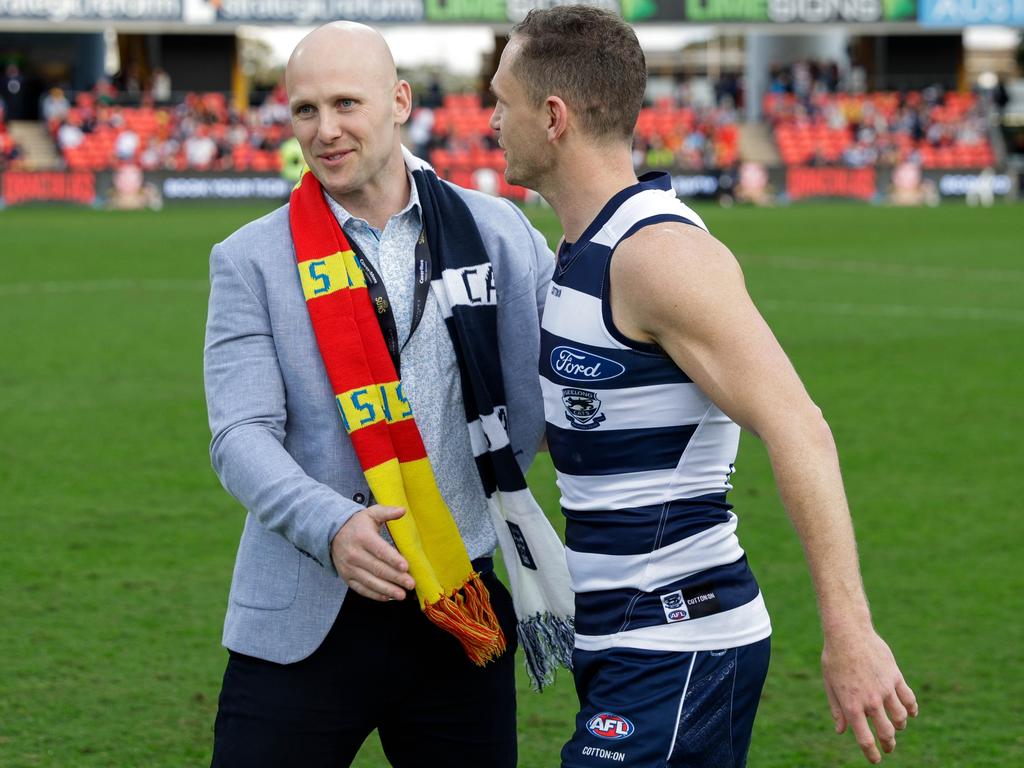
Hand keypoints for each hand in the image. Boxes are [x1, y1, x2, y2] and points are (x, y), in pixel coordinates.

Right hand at [330, 505, 414, 600]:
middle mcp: (354, 554)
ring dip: (387, 589)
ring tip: (402, 594)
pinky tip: (388, 597)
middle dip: (395, 578)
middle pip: (377, 568)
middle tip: (410, 584)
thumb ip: (387, 512)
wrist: (332, 534)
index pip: (379, 550)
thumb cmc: (357, 524)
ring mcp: (349, 568)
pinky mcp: (346, 577)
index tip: (406, 567)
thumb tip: (402, 510)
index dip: (393, 559)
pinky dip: (375, 595)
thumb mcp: (371, 514)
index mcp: (363, 537)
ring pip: (370, 582)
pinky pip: (361, 589)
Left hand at [822, 629, 918, 763]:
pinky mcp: (895, 677)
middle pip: (887, 733)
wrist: (848, 633)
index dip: (872, 754)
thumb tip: (841, 731)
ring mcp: (885, 689)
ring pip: (901, 718)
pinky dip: (912, 709)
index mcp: (852, 705)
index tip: (876, 759)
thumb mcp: (830, 684)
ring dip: (900, 726)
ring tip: (897, 726)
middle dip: (889, 744)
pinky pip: (909, 699)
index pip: (865, 739)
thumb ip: (837, 709)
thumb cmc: (834, 658)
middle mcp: (871, 701)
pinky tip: (910, 712)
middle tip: (888, 747)